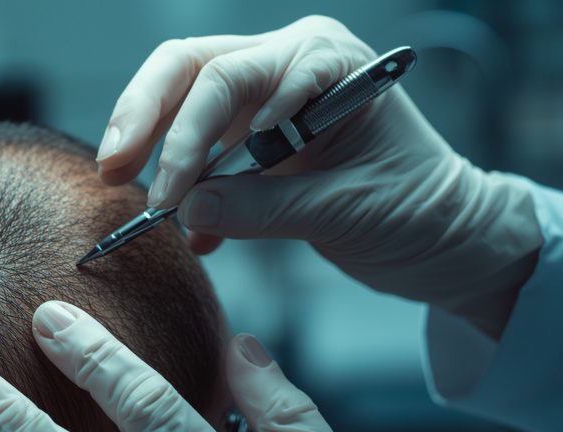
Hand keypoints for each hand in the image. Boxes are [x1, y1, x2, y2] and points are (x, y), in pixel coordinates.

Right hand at [96, 16, 542, 337]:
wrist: (449, 239)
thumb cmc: (420, 210)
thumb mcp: (344, 211)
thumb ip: (263, 209)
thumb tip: (186, 211)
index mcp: (323, 59)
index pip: (228, 79)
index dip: (186, 136)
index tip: (168, 197)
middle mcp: (290, 64)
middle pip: (190, 69)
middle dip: (145, 118)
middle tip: (113, 170)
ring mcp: (270, 98)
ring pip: (184, 101)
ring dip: (152, 147)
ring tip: (135, 198)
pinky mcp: (257, 139)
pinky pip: (201, 149)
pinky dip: (187, 186)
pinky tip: (193, 233)